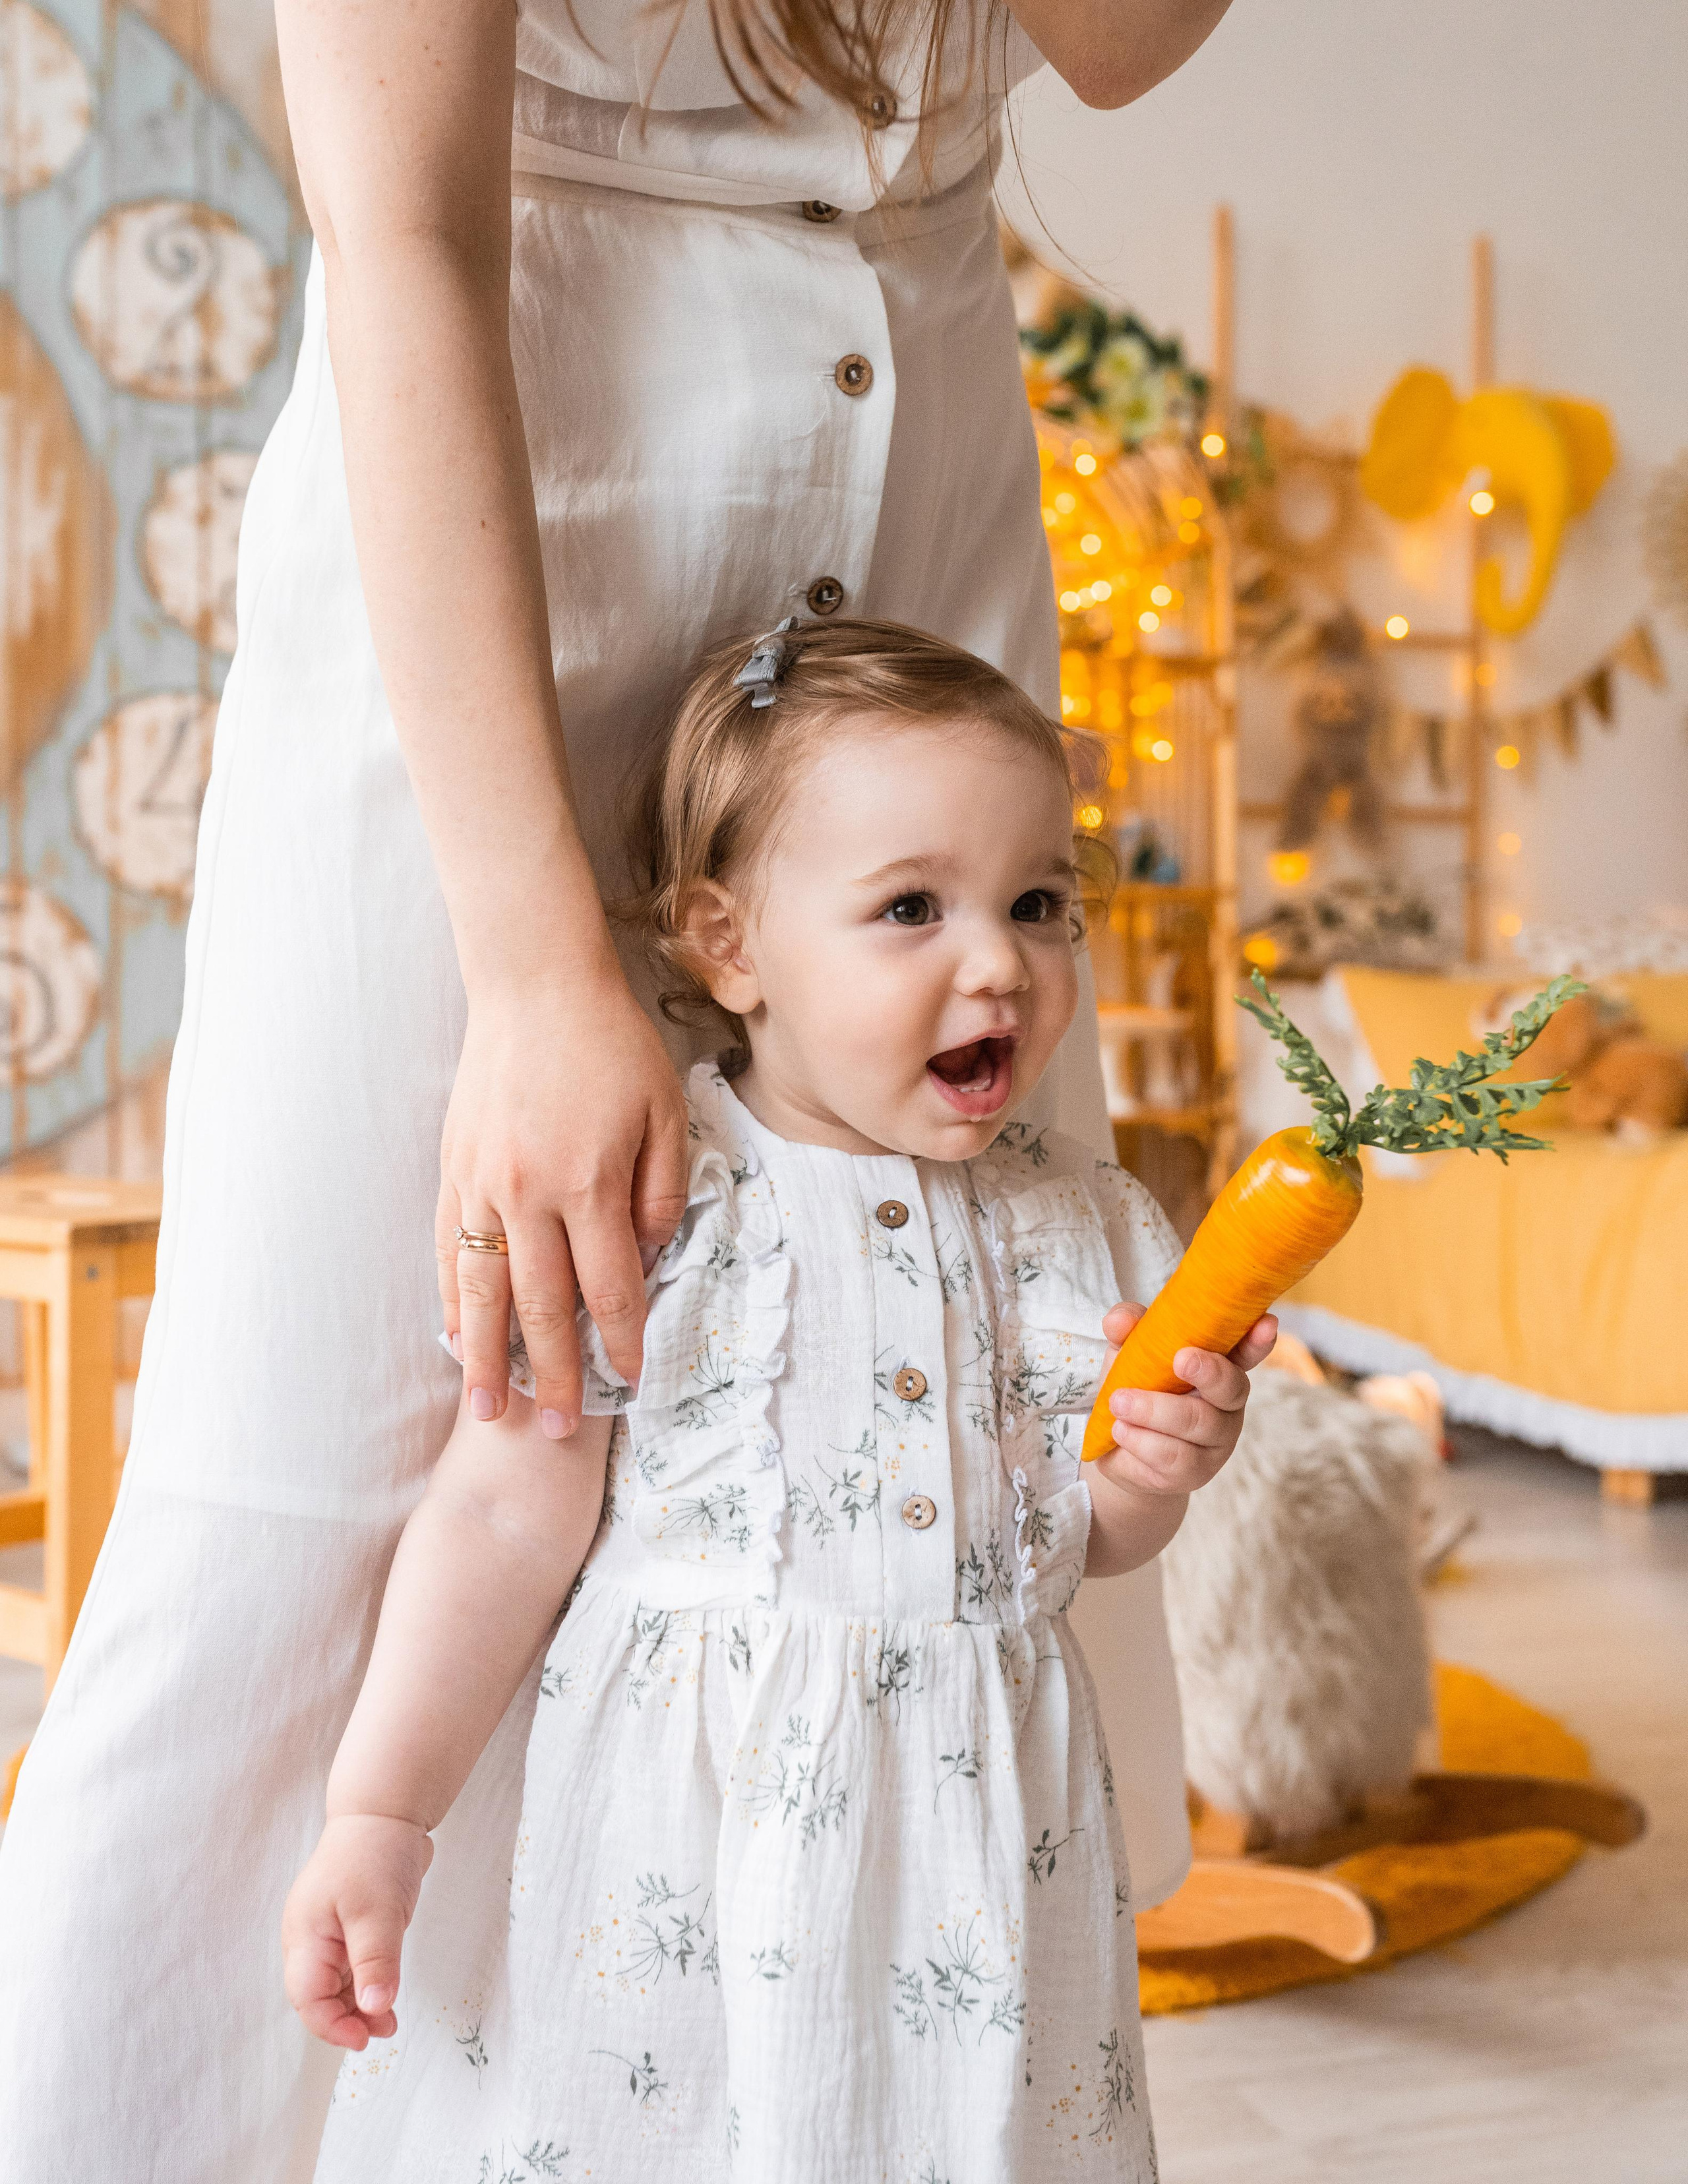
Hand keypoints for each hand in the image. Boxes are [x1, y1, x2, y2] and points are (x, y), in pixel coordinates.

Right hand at [282, 1814, 433, 2049]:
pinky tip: (389, 1994)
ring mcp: (329, 1931)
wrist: (387, 1810)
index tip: (363, 2039)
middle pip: (319, 1996)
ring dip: (361, 2006)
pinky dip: (369, 1984)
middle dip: (348, 2020)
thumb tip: (375, 2010)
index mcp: (305, 1935)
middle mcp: (310, 1938)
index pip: (306, 1998)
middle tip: (386, 2031)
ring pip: (337, 1984)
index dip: (331, 2025)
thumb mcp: (377, 1911)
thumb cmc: (374, 1854)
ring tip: (391, 2022)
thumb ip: (375, 1962)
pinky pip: (353, 1966)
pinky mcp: (349, 1925)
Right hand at [438, 970, 688, 1437]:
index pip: (610, 1287)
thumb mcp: (665, 1112)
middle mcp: (528, 1195)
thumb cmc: (611, 1044)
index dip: (621, 1341)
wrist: (535, 984)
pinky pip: (450, 1250)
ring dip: (487, 1356)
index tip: (628, 1381)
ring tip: (491, 1408)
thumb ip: (661, 1191)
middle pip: (542, 1306)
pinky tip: (456, 1335)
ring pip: (483, 1291)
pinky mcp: (453, 1170)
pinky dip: (454, 1299)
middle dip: (555, 1373)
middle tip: (559, 1429)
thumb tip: (648, 1257)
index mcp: (589, 1184)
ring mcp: (481, 1185)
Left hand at [1092, 1301, 1276, 1496]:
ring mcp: (1215, 1441)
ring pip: (1197, 1422)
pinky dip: (1141, 1440)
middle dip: (1208, 1371)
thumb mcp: (1127, 1353)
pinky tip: (1120, 1430)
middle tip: (1180, 1359)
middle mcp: (1227, 1403)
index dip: (1258, 1340)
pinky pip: (1172, 1456)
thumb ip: (1126, 1330)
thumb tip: (1120, 1320)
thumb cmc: (1135, 1388)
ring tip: (1118, 1402)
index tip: (1266, 1323)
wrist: (1116, 1447)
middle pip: (1230, 1387)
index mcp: (1218, 1366)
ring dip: (1153, 1411)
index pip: (1246, 1352)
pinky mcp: (1195, 1472)